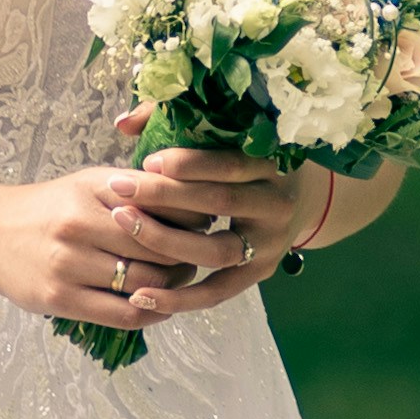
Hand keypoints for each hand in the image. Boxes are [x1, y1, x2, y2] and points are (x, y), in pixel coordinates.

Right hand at [0, 162, 227, 331]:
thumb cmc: (49, 207)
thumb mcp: (89, 184)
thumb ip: (137, 190)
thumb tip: (197, 206)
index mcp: (92, 190)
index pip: (163, 207)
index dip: (193, 220)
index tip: (203, 226)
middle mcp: (79, 225)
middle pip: (158, 248)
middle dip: (186, 256)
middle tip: (196, 258)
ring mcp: (67, 264)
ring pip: (144, 283)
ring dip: (171, 287)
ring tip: (176, 281)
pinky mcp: (59, 299)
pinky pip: (122, 314)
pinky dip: (149, 313)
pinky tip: (156, 305)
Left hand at [108, 130, 318, 317]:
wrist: (300, 199)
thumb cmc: (246, 160)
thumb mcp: (226, 136)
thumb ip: (176, 121)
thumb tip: (122, 124)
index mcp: (273, 164)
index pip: (230, 163)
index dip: (188, 163)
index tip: (147, 161)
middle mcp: (277, 205)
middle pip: (220, 202)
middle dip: (165, 196)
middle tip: (119, 189)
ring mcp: (270, 245)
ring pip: (217, 250)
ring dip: (166, 242)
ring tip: (124, 228)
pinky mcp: (259, 274)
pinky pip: (217, 292)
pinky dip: (180, 297)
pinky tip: (140, 295)